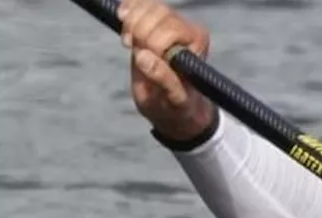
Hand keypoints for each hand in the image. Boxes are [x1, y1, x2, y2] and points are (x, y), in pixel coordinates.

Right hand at [119, 0, 216, 141]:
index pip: (170, 27)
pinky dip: (127, 10)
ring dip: (131, 23)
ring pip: (145, 6)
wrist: (168, 104)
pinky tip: (124, 23)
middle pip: (155, 12)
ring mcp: (170, 20)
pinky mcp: (153, 19)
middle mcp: (187, 27)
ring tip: (130, 44)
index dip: (152, 43)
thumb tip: (143, 57)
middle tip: (135, 52)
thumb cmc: (177, 105)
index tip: (143, 60)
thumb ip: (163, 79)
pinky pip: (138, 3)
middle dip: (140, 33)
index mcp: (198, 42)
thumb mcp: (173, 100)